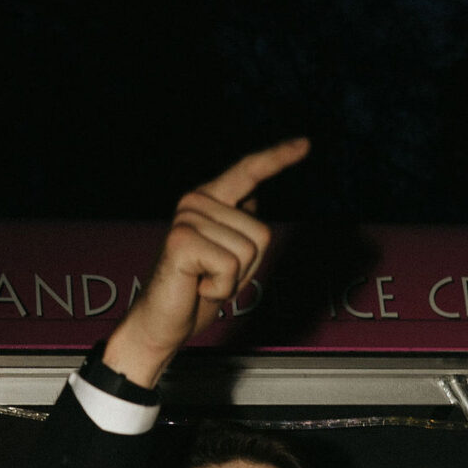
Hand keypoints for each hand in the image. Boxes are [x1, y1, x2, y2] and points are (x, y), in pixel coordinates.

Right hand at [102, 137, 309, 387]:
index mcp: (209, 200)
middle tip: (214, 277)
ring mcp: (187, 218)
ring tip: (204, 281)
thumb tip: (253, 197)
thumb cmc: (197, 292)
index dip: (277, 157)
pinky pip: (230, 266)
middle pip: (261, 232)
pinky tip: (198, 287)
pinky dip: (220, 289)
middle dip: (248, 268)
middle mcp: (196, 201)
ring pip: (248, 251)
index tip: (306, 143)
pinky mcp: (182, 240)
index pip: (248, 171)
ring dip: (233, 280)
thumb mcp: (228, 256)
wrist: (162, 324)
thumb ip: (238, 226)